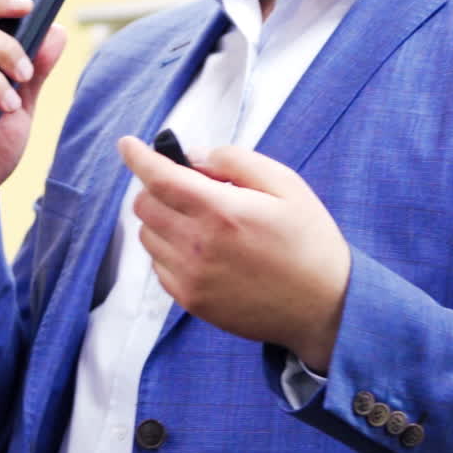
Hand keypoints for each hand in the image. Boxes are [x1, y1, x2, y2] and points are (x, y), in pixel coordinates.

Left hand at [117, 137, 350, 370]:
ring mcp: (191, 278)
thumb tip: (193, 158)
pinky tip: (204, 250)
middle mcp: (198, 246)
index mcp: (222, 212)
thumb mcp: (285, 184)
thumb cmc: (309, 241)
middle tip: (193, 188)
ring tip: (204, 222)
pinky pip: (159, 266)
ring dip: (164, 219)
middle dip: (159, 188)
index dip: (138, 157)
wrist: (324, 307)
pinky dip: (170, 250)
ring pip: (148, 235)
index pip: (160, 178)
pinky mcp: (191, 301)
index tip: (128, 144)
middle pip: (145, 205)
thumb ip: (235, 161)